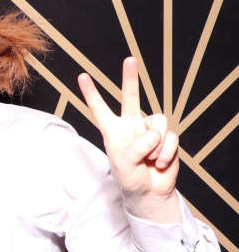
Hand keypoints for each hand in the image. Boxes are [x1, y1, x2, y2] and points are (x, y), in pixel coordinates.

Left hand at [77, 57, 178, 202]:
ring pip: (157, 121)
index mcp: (113, 130)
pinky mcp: (167, 137)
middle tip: (130, 59)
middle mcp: (131, 125)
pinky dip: (166, 152)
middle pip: (131, 96)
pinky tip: (159, 163)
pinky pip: (170, 137)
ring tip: (149, 158)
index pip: (99, 108)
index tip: (82, 76)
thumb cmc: (130, 177)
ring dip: (155, 143)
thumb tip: (153, 134)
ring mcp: (150, 129)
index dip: (91, 93)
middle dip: (131, 77)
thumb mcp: (124, 163)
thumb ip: (135, 147)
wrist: (149, 191)